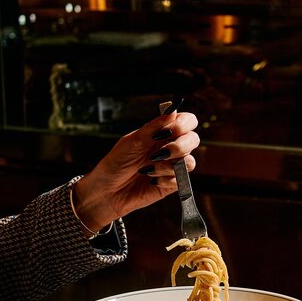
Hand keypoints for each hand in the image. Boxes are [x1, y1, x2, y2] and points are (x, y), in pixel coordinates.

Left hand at [71, 108, 199, 233]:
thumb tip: (173, 109)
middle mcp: (171, 147)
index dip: (184, 124)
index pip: (187, 121)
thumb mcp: (133, 141)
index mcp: (162, 133)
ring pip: (190, 161)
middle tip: (160, 153)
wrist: (108, 190)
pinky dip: (165, 180)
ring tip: (149, 170)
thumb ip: (154, 126)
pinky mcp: (173, 184)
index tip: (169, 131)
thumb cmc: (117, 162)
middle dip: (179, 146)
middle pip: (193, 139)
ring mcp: (173, 166)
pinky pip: (181, 180)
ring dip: (169, 165)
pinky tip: (151, 181)